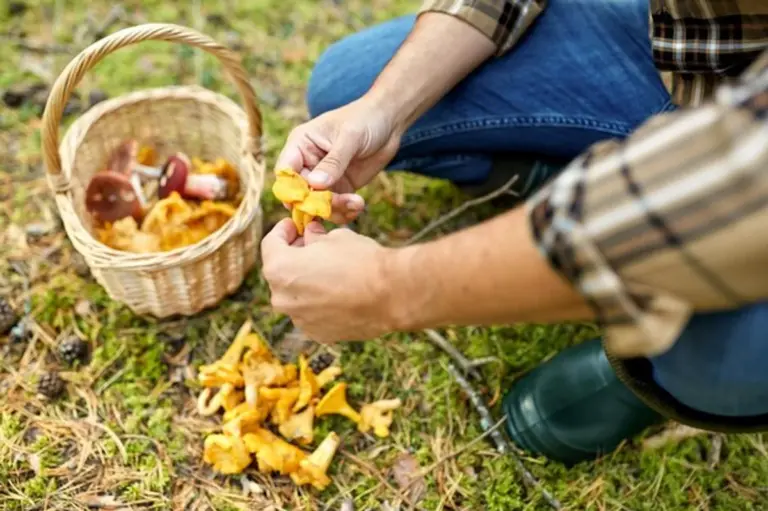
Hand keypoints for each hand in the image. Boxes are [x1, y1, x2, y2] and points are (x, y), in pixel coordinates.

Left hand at [261, 219, 398, 342]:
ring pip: (295, 295)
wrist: (391, 295)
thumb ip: (315, 237)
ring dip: (306, 282)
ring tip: (329, 271)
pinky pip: (310, 313)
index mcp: (280, 269)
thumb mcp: (335, 237)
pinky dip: (318, 302)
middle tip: (312, 245)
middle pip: (280, 272)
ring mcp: (299, 319)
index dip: (283, 230)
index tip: (295, 225)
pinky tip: (339, 293)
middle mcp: (282, 298)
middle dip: (294, 257)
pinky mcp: (317, 333)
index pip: (270, 243)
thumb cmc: (362, 261)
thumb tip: (310, 235)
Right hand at [275, 97, 402, 223]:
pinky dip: (345, 212)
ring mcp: (323, 178)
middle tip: (340, 203)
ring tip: (357, 203)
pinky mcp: (339, 188)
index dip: (291, 189)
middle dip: (317, 204)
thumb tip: (315, 184)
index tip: (308, 199)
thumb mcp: (350, 137)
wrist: (389, 121)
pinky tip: (358, 206)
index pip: (285, 172)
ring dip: (335, 210)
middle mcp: (307, 164)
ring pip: (317, 205)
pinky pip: (335, 208)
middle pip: (300, 194)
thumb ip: (334, 162)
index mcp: (300, 145)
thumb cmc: (365, 119)